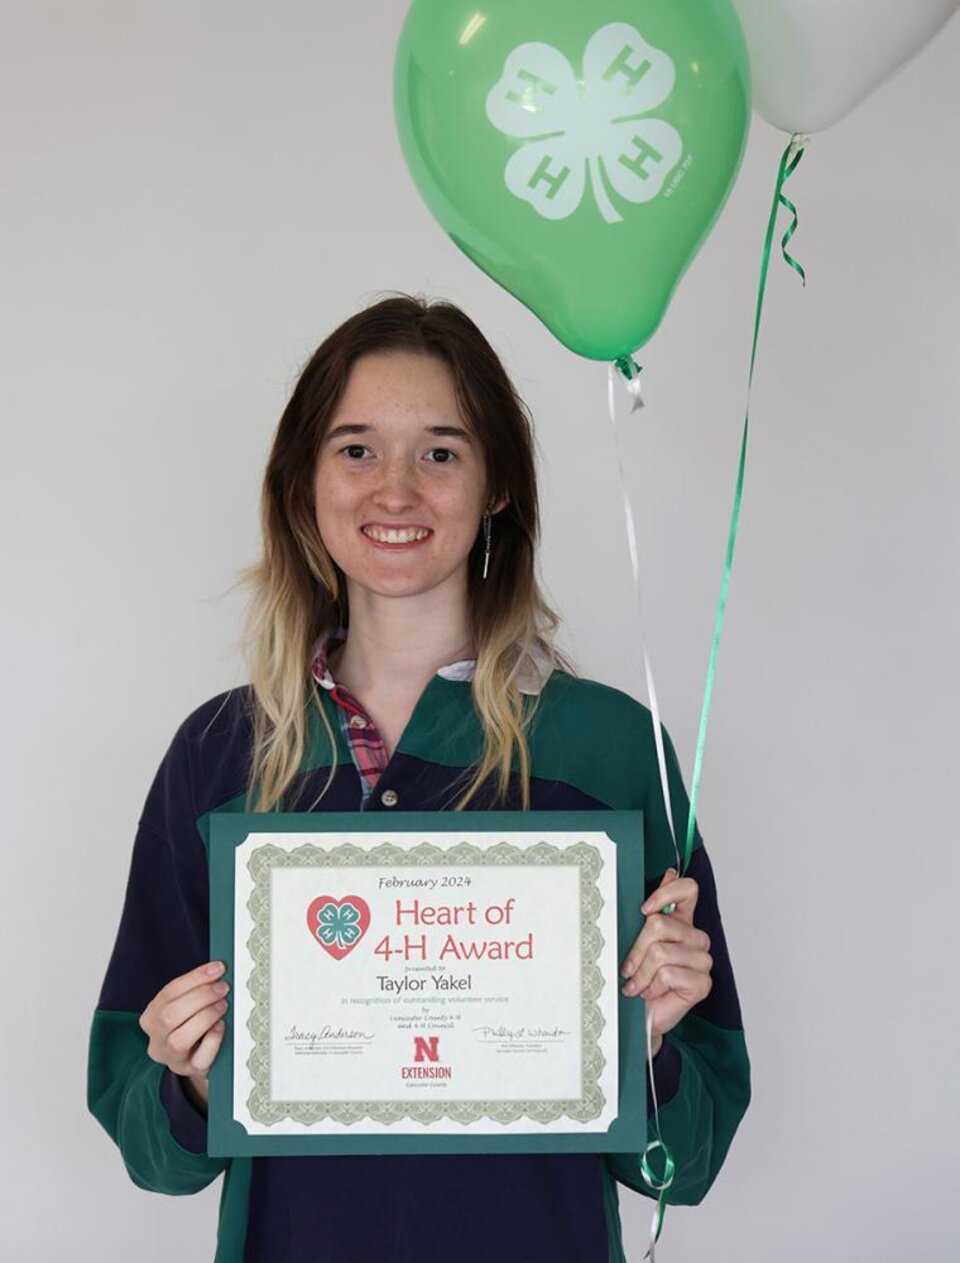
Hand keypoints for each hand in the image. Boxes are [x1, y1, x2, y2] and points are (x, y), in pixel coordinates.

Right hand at [139, 961, 228, 1111]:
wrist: (195, 1058)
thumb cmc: (191, 1025)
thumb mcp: (186, 1006)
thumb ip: (196, 990)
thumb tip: (218, 970)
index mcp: (151, 1017)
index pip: (168, 993)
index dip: (195, 978)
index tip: (217, 968)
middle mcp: (156, 1039)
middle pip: (170, 1016)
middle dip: (200, 997)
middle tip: (223, 988)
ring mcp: (171, 1058)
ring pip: (179, 1040)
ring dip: (205, 1017)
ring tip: (223, 1006)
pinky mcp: (190, 1070)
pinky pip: (199, 1059)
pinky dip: (212, 1040)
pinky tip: (221, 1027)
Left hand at [619, 869, 712, 1055]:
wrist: (641, 1016)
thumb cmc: (638, 977)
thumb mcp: (638, 939)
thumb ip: (653, 909)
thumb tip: (669, 872)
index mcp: (683, 921)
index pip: (688, 889)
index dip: (666, 893)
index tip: (644, 910)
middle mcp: (696, 938)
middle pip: (661, 924)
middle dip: (636, 949)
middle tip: (627, 967)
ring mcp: (702, 961)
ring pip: (661, 952)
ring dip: (641, 972)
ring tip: (636, 984)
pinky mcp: (702, 984)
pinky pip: (669, 974)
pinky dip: (652, 985)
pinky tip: (650, 993)